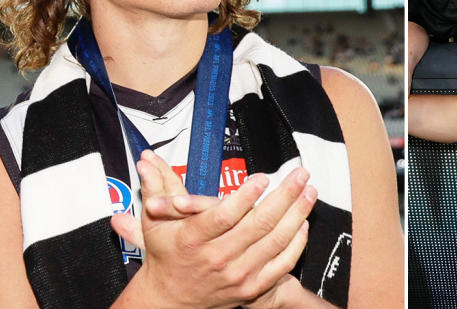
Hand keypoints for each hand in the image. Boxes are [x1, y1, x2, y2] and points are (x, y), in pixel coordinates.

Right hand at [112, 150, 315, 308]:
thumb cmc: (166, 255)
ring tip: (309, 191)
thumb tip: (146, 160)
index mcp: (193, 240)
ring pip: (275, 242)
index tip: (262, 177)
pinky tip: (303, 222)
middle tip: (300, 174)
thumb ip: (155, 189)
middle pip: (258, 225)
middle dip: (284, 196)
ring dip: (297, 214)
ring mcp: (237, 275)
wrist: (171, 300)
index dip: (245, 197)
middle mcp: (217, 259)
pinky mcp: (252, 288)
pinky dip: (296, 243)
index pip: (223, 217)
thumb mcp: (155, 222)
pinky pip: (282, 264)